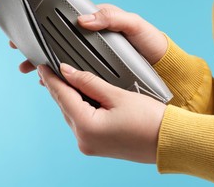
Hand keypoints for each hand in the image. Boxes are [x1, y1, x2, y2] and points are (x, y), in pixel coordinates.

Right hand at [10, 3, 167, 72]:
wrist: (164, 68)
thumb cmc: (150, 41)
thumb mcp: (133, 24)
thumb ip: (111, 18)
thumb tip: (82, 20)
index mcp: (98, 25)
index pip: (66, 23)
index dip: (45, 28)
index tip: (27, 33)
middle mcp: (93, 41)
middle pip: (60, 43)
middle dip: (39, 49)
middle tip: (22, 57)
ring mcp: (95, 58)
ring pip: (65, 60)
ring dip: (47, 65)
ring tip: (31, 71)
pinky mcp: (100, 74)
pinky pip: (76, 75)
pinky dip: (63, 78)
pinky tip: (52, 84)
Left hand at [37, 63, 165, 162]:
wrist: (170, 141)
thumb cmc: (149, 119)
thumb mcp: (118, 95)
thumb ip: (89, 82)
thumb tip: (68, 72)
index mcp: (87, 127)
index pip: (63, 96)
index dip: (52, 79)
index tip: (43, 66)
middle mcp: (84, 140)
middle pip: (65, 106)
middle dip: (59, 87)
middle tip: (52, 69)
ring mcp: (90, 145)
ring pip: (72, 114)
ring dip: (69, 97)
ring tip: (66, 79)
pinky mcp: (97, 146)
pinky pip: (82, 123)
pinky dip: (80, 108)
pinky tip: (82, 96)